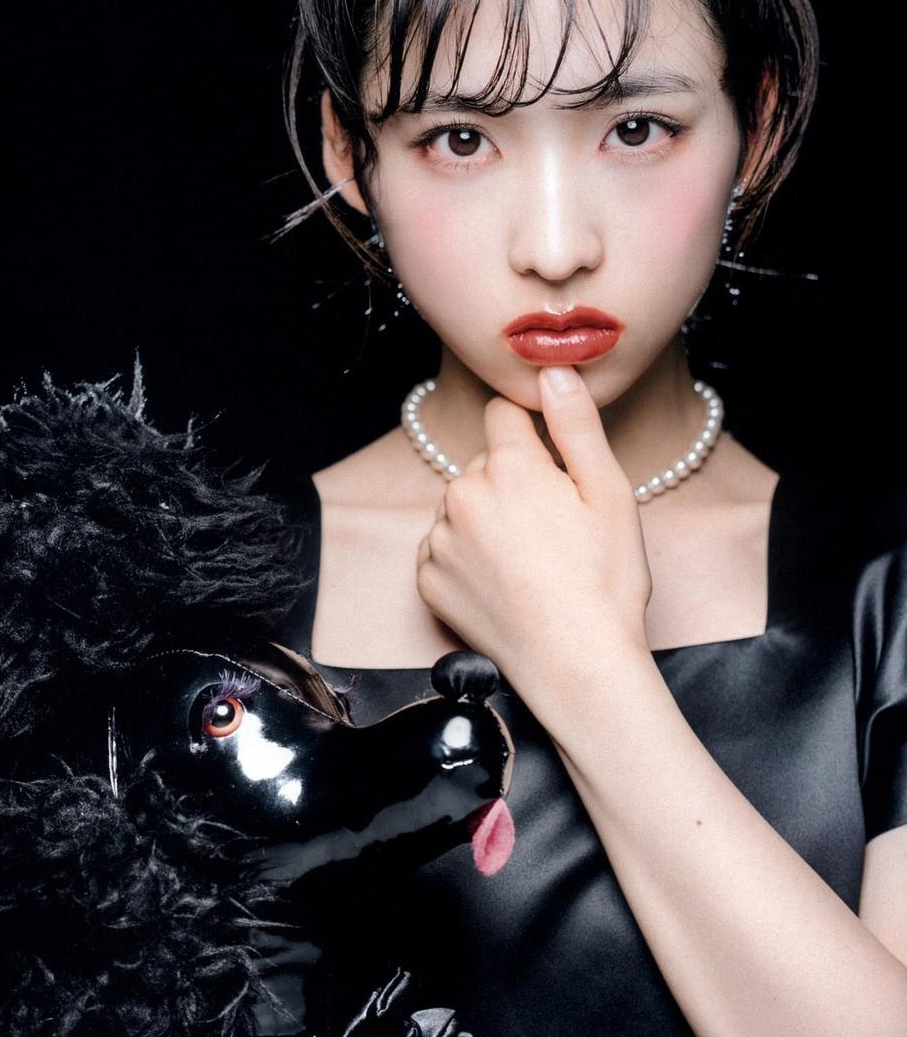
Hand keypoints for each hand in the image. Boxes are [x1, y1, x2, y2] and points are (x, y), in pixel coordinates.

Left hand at [415, 366, 652, 717]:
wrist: (577, 666)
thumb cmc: (605, 581)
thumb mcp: (609, 493)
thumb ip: (576, 424)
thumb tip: (552, 370)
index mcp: (507, 467)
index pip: (502, 414)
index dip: (531, 434)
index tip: (554, 467)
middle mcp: (461, 495)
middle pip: (484, 463)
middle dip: (513, 481)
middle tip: (554, 528)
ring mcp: (439, 540)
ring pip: (462, 506)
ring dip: (487, 519)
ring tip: (531, 561)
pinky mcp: (427, 580)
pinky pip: (443, 548)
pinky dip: (467, 557)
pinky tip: (504, 582)